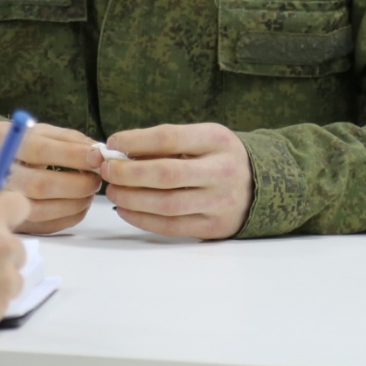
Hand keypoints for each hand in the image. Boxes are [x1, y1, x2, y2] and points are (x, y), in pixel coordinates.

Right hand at [0, 120, 102, 233]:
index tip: (97, 156)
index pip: (38, 150)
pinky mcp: (9, 220)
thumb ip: (66, 139)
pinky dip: (68, 217)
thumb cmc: (16, 145)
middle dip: (76, 184)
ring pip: (41, 210)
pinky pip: (43, 226)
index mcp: (0, 141)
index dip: (71, 155)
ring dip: (75, 203)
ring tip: (89, 191)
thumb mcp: (36, 131)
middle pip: (39, 185)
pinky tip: (78, 205)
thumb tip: (97, 152)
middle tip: (96, 178)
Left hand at [100, 122, 253, 239]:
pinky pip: (172, 226)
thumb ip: (166, 143)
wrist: (259, 184)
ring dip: (132, 198)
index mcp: (216, 140)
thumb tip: (118, 152)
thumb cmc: (217, 156)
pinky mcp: (215, 227)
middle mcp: (222, 171)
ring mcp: (220, 202)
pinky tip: (125, 210)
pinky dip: (143, 219)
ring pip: (167, 204)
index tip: (112, 144)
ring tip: (113, 191)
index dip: (135, 141)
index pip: (169, 138)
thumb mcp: (201, 138)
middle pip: (166, 174)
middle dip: (129, 173)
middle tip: (107, 170)